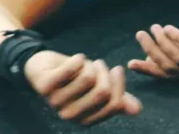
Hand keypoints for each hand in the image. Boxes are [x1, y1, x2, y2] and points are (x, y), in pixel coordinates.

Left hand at [24, 50, 141, 125]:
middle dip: (106, 73)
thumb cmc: (73, 78)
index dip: (119, 85)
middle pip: (103, 92)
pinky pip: (70, 69)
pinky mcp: (45, 86)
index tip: (117, 70)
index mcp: (85, 120)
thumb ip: (116, 98)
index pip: (114, 104)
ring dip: (91, 65)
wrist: (42, 66)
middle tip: (100, 64)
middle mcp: (70, 115)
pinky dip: (78, 59)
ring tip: (86, 62)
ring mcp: (56, 102)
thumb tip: (137, 109)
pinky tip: (77, 58)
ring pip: (88, 78)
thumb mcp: (96, 87)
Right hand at [128, 1, 178, 78]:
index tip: (130, 63)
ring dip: (162, 43)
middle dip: (152, 51)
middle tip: (140, 34)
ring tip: (154, 27)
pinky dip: (176, 37)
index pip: (169, 75)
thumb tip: (149, 58)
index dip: (149, 70)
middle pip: (173, 67)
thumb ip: (172, 49)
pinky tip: (167, 27)